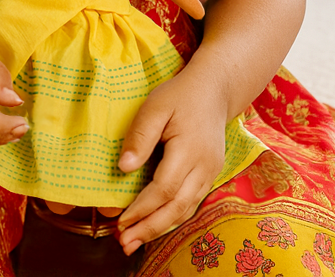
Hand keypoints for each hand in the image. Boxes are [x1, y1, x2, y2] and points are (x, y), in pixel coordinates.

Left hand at [115, 68, 227, 255]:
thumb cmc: (180, 95)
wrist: (213, 90)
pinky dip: (173, 217)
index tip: (120, 220)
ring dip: (160, 228)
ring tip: (135, 241)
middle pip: (177, 207)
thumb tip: (124, 168)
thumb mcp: (155, 106)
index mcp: (189, 149)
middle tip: (124, 243)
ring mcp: (210, 172)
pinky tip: (156, 224)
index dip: (142, 208)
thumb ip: (140, 136)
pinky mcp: (210, 175)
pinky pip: (191, 203)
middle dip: (150, 228)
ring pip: (186, 210)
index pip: (164, 188)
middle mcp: (204, 166)